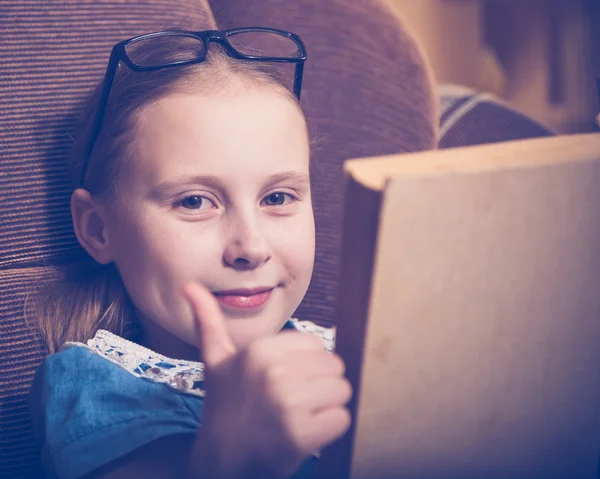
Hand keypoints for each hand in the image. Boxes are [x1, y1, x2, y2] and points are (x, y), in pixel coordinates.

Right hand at [182, 282, 351, 478]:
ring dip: (326, 407)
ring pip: (342, 391)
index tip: (283, 383)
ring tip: (299, 417)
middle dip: (318, 386)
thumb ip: (208, 320)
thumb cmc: (223, 406)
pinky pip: (342, 419)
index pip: (317, 346)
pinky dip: (329, 430)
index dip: (305, 367)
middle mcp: (273, 372)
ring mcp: (287, 404)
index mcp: (259, 350)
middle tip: (292, 403)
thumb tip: (187, 285)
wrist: (219, 462)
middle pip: (334, 367)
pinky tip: (304, 435)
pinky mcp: (300, 435)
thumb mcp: (215, 360)